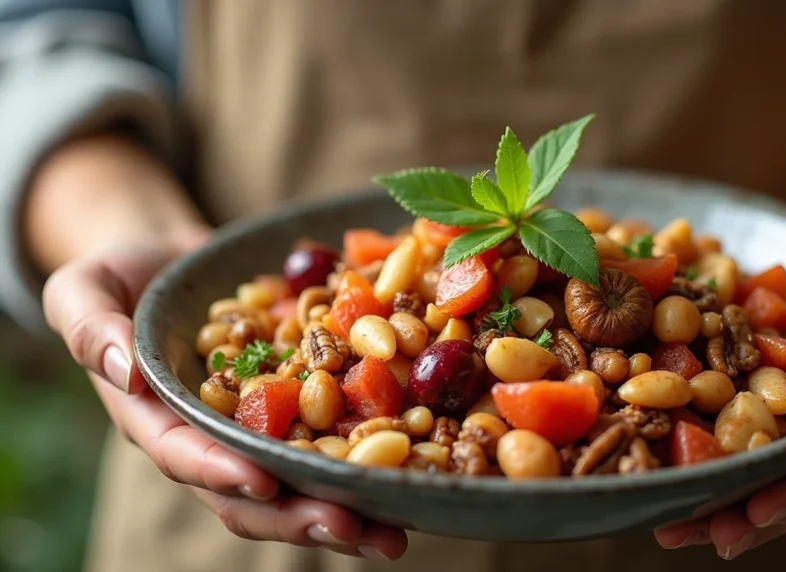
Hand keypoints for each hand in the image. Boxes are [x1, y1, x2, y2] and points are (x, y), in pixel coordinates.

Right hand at [42, 238, 407, 559]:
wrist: (177, 263)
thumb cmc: (121, 276)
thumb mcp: (86, 289)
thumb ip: (90, 326)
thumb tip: (122, 368)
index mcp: (159, 420)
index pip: (186, 455)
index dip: (221, 472)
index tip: (262, 480)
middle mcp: (214, 437)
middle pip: (255, 491)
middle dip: (301, 514)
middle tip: (355, 527)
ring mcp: (261, 428)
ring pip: (302, 481)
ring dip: (348, 508)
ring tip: (396, 531)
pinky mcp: (302, 406)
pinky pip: (336, 436)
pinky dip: (372, 456)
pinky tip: (418, 473)